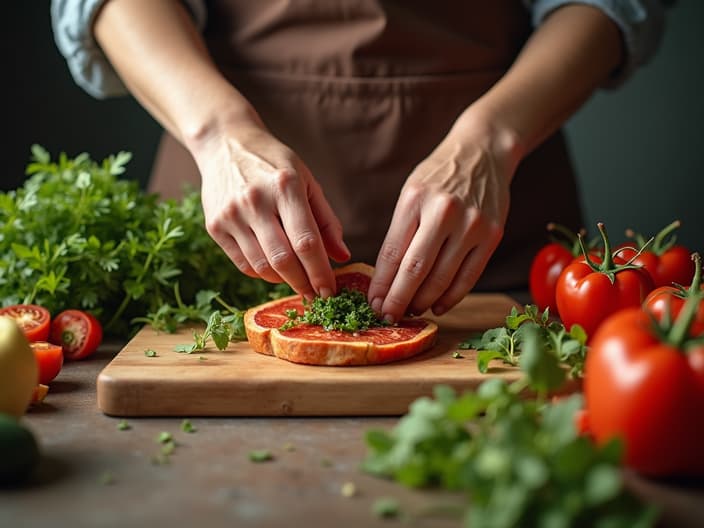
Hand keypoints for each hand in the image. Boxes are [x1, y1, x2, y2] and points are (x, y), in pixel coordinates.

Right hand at [195, 121, 349, 298]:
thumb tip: (342, 257)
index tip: (331, 291)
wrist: (225, 144)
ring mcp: (231, 215)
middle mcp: (254, 201)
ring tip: (299, 282)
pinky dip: (263, 274)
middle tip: (317, 296)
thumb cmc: (274, 164)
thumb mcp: (307, 181)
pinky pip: (243, 264)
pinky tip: (276, 271)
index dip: (321, 272)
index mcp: (284, 186)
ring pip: (262, 267)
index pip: (307, 242)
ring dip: (284, 282)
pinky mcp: (214, 226)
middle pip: (283, 260)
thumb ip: (326, 221)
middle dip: (304, 284)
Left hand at [367, 117, 517, 321]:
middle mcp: (444, 212)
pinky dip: (451, 297)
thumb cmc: (440, 176)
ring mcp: (472, 225)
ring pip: (442, 279)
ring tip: (411, 310)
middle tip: (388, 317)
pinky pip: (469, 277)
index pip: (392, 253)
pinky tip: (437, 305)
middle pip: (415, 270)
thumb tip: (386, 279)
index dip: (381, 285)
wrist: (484, 152)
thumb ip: (401, 232)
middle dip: (398, 300)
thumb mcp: (411, 194)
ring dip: (423, 301)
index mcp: (415, 199)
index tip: (373, 303)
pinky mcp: (493, 236)